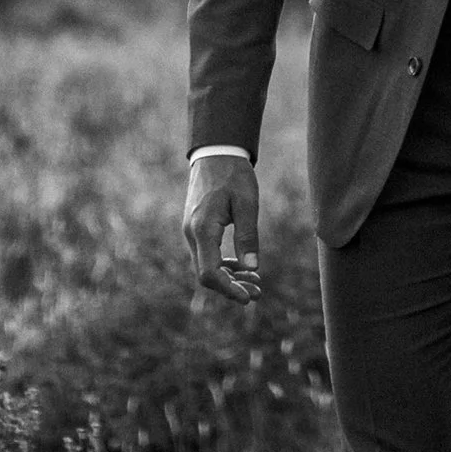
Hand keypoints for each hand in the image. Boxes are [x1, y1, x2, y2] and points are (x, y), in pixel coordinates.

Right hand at [184, 153, 263, 303]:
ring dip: (229, 277)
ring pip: (207, 266)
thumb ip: (248, 235)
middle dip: (231, 287)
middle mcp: (192, 234)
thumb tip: (253, 268)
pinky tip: (243, 268)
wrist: (216, 153)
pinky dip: (224, 265)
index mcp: (202, 229)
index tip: (248, 298)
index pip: (209, 272)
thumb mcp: (247, 203)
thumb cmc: (233, 175)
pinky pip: (208, 255)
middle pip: (207, 274)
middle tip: (258, 293)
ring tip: (256, 283)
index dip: (228, 289)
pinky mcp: (197, 229)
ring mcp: (192, 232)